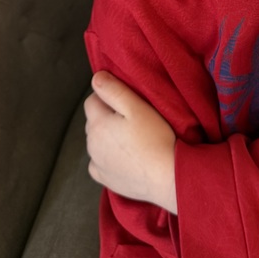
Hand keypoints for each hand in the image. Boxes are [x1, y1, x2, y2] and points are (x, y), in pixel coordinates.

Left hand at [84, 72, 177, 213]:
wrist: (167, 176)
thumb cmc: (155, 138)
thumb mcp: (137, 107)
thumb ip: (114, 90)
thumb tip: (96, 78)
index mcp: (97, 124)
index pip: (91, 100)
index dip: (107, 97)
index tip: (126, 102)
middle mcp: (91, 144)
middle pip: (93, 121)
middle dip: (106, 116)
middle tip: (131, 119)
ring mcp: (97, 163)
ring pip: (96, 142)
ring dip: (107, 136)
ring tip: (131, 138)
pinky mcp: (104, 179)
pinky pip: (99, 163)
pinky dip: (107, 157)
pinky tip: (124, 157)